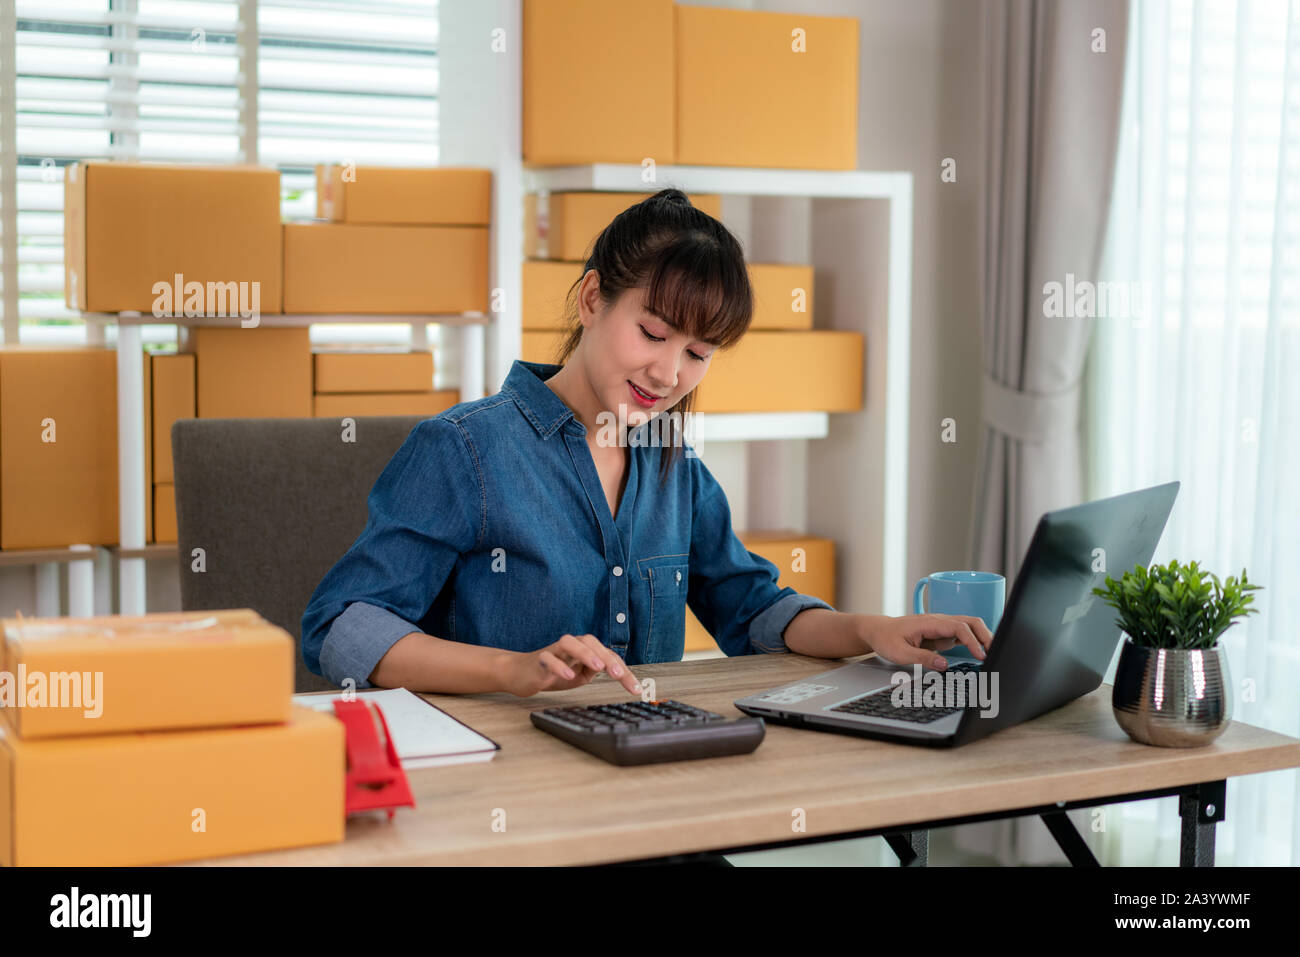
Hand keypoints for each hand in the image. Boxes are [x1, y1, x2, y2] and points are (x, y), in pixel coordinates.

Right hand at [502, 633, 642, 697]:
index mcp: (584, 649)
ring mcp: (554, 650)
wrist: (520, 674)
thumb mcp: (580, 675)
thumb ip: (595, 670)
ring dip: (585, 653)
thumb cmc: (552, 672)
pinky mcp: (539, 659)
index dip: (623, 670)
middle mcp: (571, 646)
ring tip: (596, 666)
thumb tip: (616, 671)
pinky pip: (549, 658)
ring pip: (570, 642)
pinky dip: (559, 665)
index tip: (635, 688)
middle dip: (606, 657)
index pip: (606, 655)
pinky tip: (567, 675)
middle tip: (617, 674)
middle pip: (591, 642)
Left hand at [861, 614, 993, 669]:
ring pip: (969, 625)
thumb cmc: (886, 638)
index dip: (972, 640)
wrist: (878, 630)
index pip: (958, 626)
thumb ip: (922, 658)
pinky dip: (975, 641)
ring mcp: (942, 626)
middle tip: (995, 652)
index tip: (980, 655)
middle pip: (970, 621)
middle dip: (985, 635)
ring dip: (983, 636)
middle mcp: (938, 621)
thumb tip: (944, 665)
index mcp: (929, 622)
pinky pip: (963, 633)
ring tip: (992, 653)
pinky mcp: (942, 633)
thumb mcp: (900, 653)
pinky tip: (980, 652)